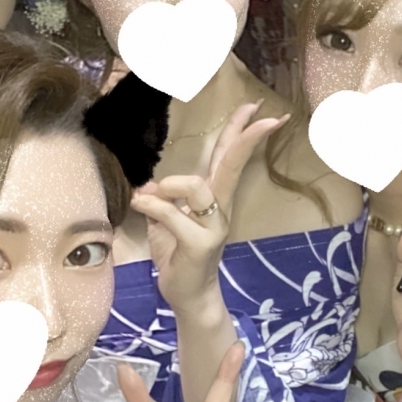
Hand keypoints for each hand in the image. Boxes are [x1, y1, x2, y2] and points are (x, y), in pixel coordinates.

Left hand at [131, 100, 289, 313]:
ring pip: (198, 186)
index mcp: (213, 197)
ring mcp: (214, 226)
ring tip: (148, 196)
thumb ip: (161, 199)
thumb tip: (148, 184)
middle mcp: (219, 207)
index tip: (255, 107)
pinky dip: (153, 207)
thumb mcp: (165, 220)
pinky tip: (139, 205)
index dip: (240, 131)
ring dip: (170, 185)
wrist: (186, 294)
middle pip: (232, 164)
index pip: (227, 157)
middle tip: (262, 113)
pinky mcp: (201, 243)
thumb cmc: (177, 255)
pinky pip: (174, 215)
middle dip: (245, 136)